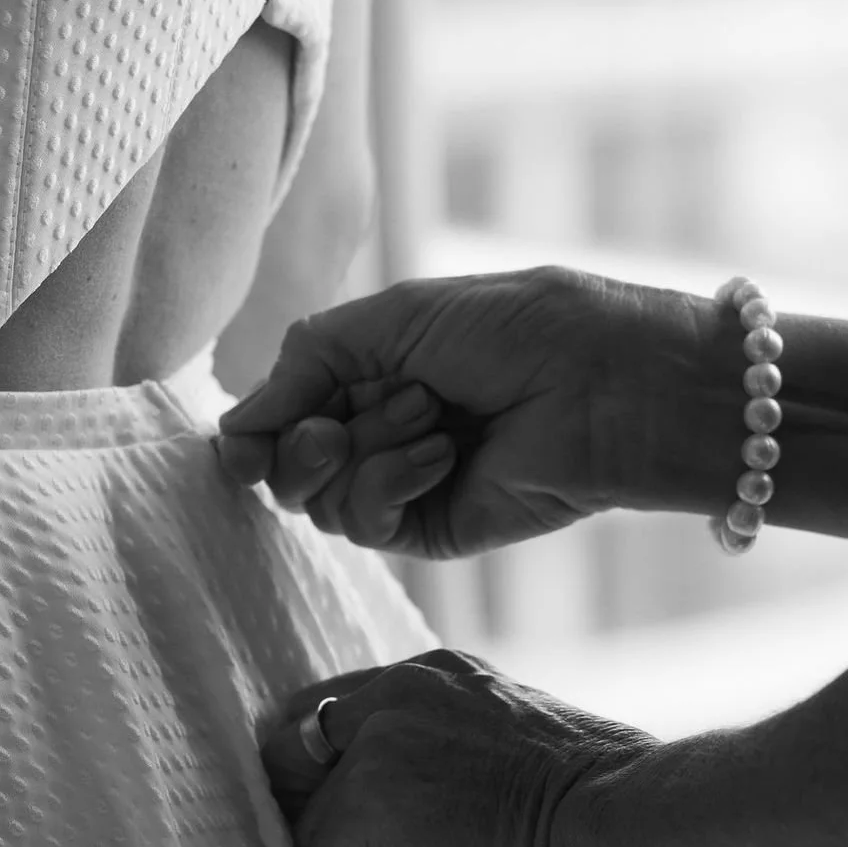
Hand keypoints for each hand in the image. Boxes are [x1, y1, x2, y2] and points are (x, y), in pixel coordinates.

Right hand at [215, 266, 712, 557]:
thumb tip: (235, 422)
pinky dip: (388, 484)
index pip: (283, 412)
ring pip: (318, 499)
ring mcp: (410, 484)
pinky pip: (366, 524)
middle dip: (301, 439)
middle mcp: (386, 431)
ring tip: (430, 414)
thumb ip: (308, 359)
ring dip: (362, 450)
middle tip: (341, 420)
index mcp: (378, 372)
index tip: (239, 441)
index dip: (256, 427)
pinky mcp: (436, 530)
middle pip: (287, 464)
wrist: (611, 382)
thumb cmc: (525, 327)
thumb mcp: (398, 316)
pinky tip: (441, 456)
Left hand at [261, 648, 658, 846]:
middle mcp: (395, 689)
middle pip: (290, 757)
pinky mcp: (366, 801)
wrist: (630, 821)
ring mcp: (375, 742)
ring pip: (311, 826)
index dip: (330, 775)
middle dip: (328, 817)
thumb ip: (440, 755)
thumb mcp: (509, 747)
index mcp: (434, 672)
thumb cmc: (603, 805)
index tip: (364, 817)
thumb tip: (382, 818)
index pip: (324, 710)